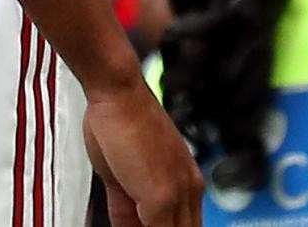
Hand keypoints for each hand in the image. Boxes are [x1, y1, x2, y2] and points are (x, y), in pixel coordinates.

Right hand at [84, 78, 203, 226]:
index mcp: (186, 181)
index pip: (183, 223)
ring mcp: (176, 194)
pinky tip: (126, 226)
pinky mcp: (160, 199)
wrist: (119, 92)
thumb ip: (128, 201)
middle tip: (134, 224)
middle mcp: (188, 189)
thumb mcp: (125, 168)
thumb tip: (126, 223)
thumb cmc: (120, 118)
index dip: (163, 226)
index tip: (141, 224)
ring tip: (129, 224)